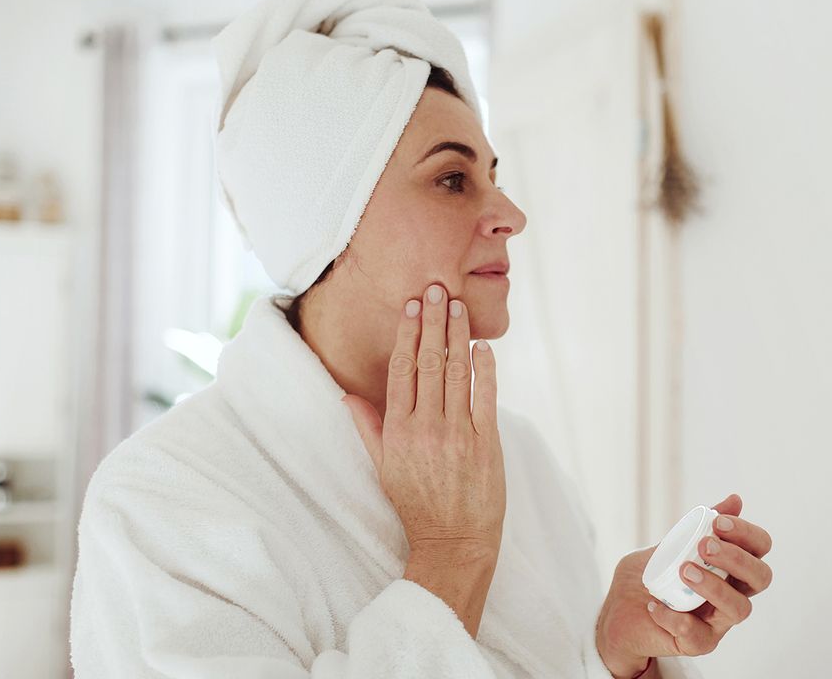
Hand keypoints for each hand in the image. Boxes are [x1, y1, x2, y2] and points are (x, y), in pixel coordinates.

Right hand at [343, 283, 507, 558]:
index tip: (412, 306)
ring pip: (456, 373)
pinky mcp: (486, 443)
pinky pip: (485, 396)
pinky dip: (485, 368)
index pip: (402, 370)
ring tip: (458, 306)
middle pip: (429, 363)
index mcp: (398, 431)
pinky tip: (482, 346)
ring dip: (458, 335)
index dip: (408, 334)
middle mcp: (426, 428)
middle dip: (433, 322)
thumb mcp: (384, 467)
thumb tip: (346, 396)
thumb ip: (368, 428)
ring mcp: (458, 434)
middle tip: (437, 289)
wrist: (453, 542)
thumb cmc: (417, 504)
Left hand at [595, 494, 773, 674]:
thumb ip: (698, 526)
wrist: (619, 612)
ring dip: (714, 586)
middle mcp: (731, 594)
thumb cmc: (651, 575)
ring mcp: (717, 621)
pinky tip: (654, 604)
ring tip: (684, 570)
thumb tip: (735, 499)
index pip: (758, 548)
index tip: (717, 522)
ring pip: (739, 609)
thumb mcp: (670, 544)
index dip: (746, 533)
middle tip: (705, 545)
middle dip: (738, 558)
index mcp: (730, 568)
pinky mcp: (697, 643)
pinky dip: (674, 616)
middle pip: (761, 577)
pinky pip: (696, 635)